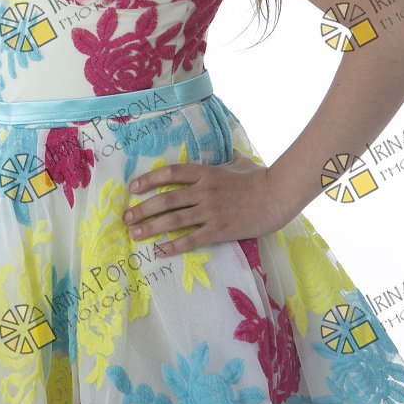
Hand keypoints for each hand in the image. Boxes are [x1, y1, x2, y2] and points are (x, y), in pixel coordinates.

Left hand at [122, 149, 290, 256]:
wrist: (277, 195)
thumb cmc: (258, 176)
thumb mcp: (238, 161)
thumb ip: (224, 158)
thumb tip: (223, 153)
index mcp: (205, 172)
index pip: (170, 173)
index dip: (149, 179)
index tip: (133, 188)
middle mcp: (203, 190)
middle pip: (166, 199)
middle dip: (143, 208)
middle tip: (126, 217)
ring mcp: (210, 211)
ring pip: (174, 220)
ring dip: (151, 227)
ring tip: (135, 234)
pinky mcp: (219, 229)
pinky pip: (191, 239)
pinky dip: (173, 246)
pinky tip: (159, 251)